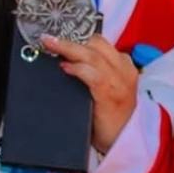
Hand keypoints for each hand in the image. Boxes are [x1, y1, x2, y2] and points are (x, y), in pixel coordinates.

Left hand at [43, 34, 138, 153]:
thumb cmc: (112, 116)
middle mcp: (124, 71)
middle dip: (71, 38)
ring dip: (69, 48)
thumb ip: (95, 72)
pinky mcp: (110, 96)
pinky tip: (65, 68)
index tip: (60, 32)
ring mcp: (119, 83)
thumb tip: (68, 58)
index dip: (79, 35)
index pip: (101, 42)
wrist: (122, 140)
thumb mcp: (108, 88)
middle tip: (49, 37)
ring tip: (51, 44)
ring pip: (93, 56)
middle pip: (97, 44)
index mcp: (124, 66)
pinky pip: (93, 76)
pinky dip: (78, 69)